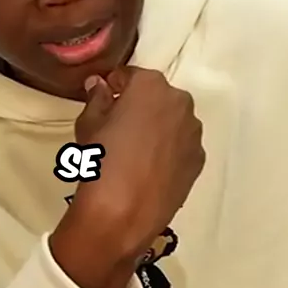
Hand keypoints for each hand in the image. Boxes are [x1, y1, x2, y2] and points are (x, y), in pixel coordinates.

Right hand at [50, 67, 204, 287]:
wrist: (123, 211)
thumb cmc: (101, 160)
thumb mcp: (88, 124)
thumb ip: (97, 98)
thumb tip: (100, 85)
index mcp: (151, 86)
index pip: (130, 76)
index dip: (115, 86)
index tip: (105, 98)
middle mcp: (180, 102)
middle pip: (157, 97)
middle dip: (140, 105)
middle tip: (119, 127)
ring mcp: (193, 132)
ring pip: (172, 121)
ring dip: (157, 127)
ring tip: (136, 152)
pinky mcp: (199, 160)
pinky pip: (181, 145)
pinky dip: (168, 150)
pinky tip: (150, 169)